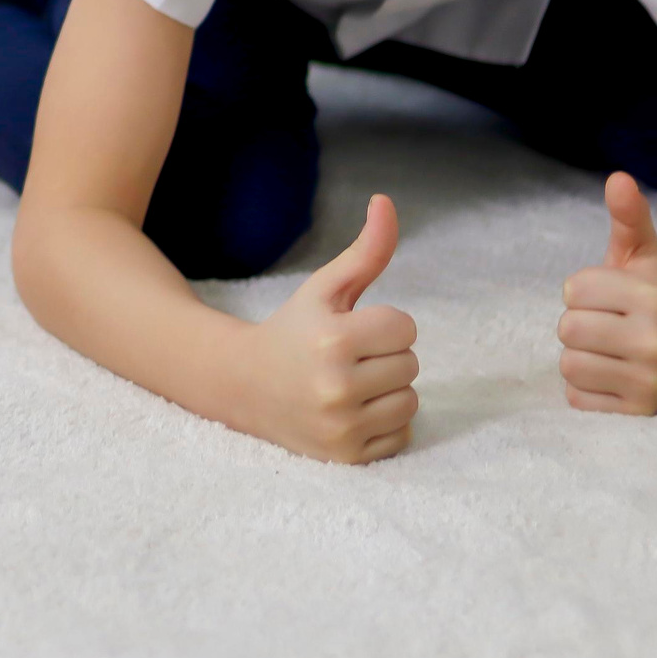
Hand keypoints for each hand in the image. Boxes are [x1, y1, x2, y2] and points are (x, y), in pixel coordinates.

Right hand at [242, 193, 419, 463]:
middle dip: (385, 356)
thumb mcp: (324, 288)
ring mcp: (341, 427)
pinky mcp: (347, 457)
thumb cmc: (293, 330)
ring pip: (410, 401)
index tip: (351, 329)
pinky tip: (352, 412)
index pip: (405, 327)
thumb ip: (364, 250)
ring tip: (351, 385)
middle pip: (410, 364)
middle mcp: (336, 387)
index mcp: (332, 340)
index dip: (382, 324)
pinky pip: (402, 434)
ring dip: (389, 390)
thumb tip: (387, 201)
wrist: (245, 387)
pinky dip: (384, 423)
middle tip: (347, 358)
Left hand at [557, 171, 656, 414]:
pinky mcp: (638, 413)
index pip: (573, 289)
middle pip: (567, 328)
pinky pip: (576, 398)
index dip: (584, 290)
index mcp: (656, 297)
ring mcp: (651, 382)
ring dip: (581, 357)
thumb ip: (628, 216)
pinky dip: (586, 389)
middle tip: (611, 327)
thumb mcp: (639, 253)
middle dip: (580, 324)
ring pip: (569, 364)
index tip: (611, 297)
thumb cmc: (647, 295)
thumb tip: (618, 179)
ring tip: (612, 352)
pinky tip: (614, 377)